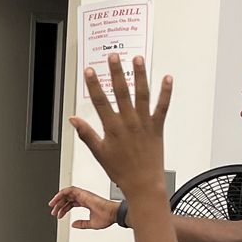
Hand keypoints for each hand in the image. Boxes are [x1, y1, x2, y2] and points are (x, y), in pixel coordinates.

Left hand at [47, 186, 119, 228]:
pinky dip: (62, 193)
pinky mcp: (83, 193)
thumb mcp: (91, 224)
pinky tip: (56, 199)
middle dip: (59, 205)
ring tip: (52, 205)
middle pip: (67, 199)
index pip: (71, 204)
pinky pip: (69, 190)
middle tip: (53, 212)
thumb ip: (81, 224)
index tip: (58, 215)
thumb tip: (73, 225)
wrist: (113, 214)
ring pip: (67, 193)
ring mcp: (83, 195)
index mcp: (86, 203)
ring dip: (58, 198)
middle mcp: (84, 198)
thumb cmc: (106, 217)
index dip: (63, 209)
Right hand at [71, 55, 170, 201]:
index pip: (100, 101)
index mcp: (112, 128)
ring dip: (139, 75)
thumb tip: (73, 120)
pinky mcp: (157, 127)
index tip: (89, 71)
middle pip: (121, 92)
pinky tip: (167, 78)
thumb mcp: (99, 153)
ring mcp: (144, 123)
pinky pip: (162, 107)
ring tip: (137, 59)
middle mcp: (128, 123)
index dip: (93, 85)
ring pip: (142, 94)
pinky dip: (166, 92)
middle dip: (116, 72)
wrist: (143, 184)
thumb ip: (86, 134)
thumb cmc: (121, 171)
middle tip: (113, 57)